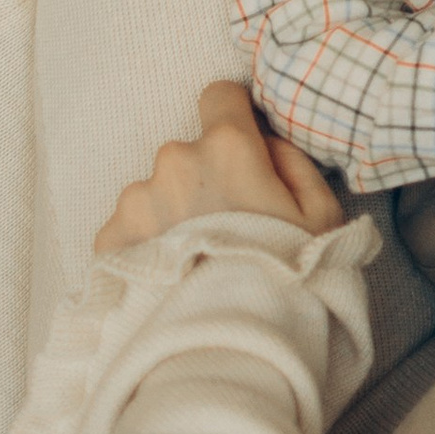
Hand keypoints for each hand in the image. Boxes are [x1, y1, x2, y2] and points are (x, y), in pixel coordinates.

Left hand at [95, 82, 347, 254]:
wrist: (228, 338)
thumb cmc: (284, 274)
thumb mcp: (323, 214)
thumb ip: (297, 163)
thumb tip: (269, 144)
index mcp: (228, 146)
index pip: (219, 95)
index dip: (234, 117)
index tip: (243, 148)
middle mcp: (175, 160)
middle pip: (189, 152)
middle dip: (206, 178)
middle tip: (227, 226)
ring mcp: (137, 198)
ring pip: (158, 190)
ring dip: (174, 212)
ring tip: (197, 258)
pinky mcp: (111, 235)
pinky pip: (130, 225)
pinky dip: (147, 242)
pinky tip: (171, 272)